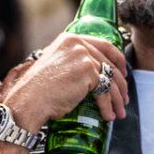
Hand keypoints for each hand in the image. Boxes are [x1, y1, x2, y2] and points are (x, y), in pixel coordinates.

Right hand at [0, 33, 130, 129]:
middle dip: (120, 84)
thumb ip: (72, 62)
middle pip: (109, 63)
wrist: (29, 100)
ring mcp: (83, 56)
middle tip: (124, 98)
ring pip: (109, 78)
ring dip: (117, 98)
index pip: (103, 45)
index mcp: (70, 39)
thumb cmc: (38, 90)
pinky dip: (107, 105)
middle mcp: (77, 44)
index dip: (117, 60)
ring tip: (119, 111)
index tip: (123, 73)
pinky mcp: (87, 72)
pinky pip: (104, 91)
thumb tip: (94, 73)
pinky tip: (108, 115)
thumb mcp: (55, 66)